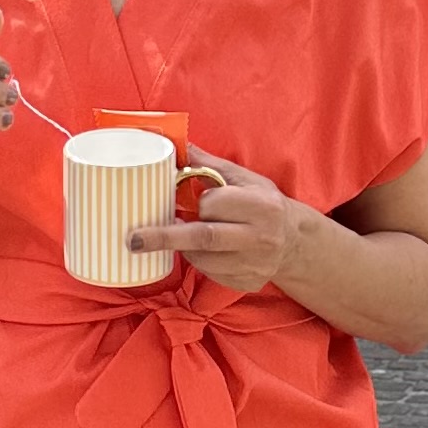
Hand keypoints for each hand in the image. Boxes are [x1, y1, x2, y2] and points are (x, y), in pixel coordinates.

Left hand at [128, 144, 306, 294]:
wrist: (294, 242)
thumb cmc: (263, 203)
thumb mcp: (244, 179)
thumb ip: (209, 164)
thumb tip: (176, 144)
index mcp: (261, 206)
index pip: (215, 204)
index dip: (198, 202)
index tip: (186, 199)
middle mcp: (260, 237)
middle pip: (205, 237)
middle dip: (165, 237)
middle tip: (133, 239)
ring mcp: (254, 264)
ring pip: (204, 259)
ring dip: (183, 248)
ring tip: (176, 236)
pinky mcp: (247, 283)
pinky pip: (211, 274)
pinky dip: (198, 262)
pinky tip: (201, 251)